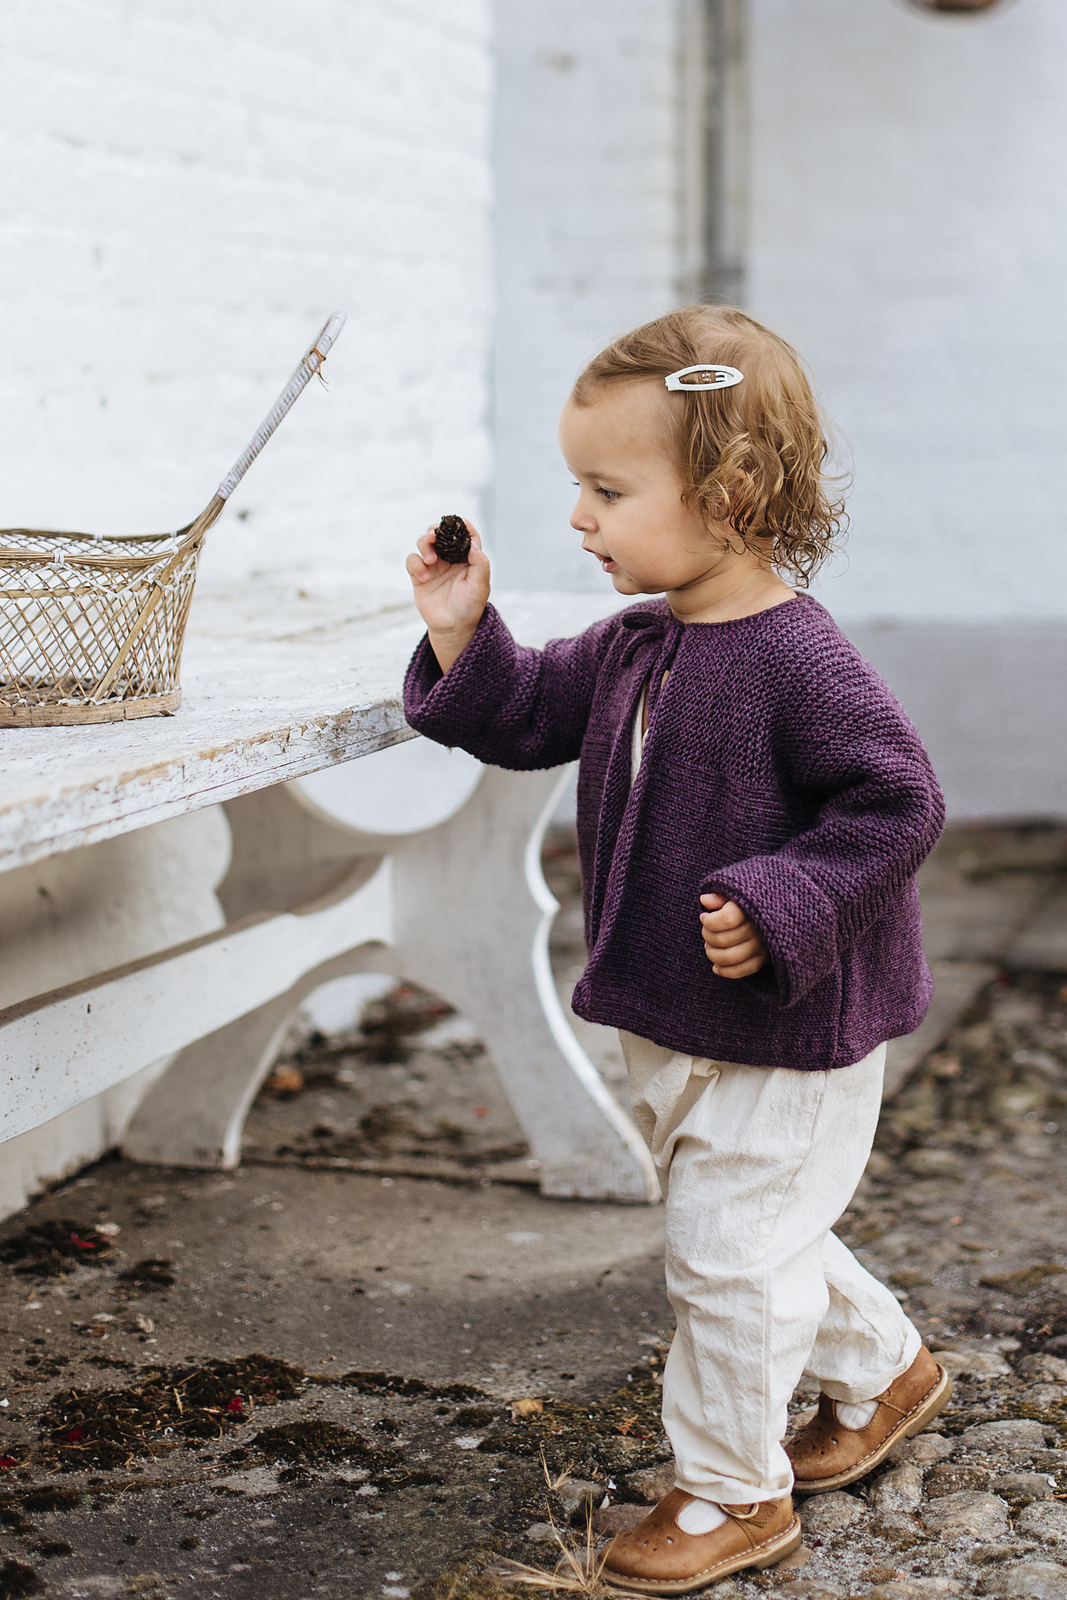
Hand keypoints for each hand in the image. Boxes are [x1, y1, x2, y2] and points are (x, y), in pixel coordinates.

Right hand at [405, 520, 490, 673]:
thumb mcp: (480, 586)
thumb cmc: (470, 606)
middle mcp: (449, 557)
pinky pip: (412, 561)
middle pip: (439, 533)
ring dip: (424, 546)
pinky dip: (416, 564)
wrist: (453, 628)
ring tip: (430, 561)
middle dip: (435, 531)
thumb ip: (480, 564)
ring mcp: (434, 565)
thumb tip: (473, 544)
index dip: (460, 525)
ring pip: (424, 543)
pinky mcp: (419, 575)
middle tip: (434, 536)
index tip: (455, 523)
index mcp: (467, 556)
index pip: (464, 533)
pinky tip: (424, 576)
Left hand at [699, 893, 768, 978]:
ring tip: (708, 945)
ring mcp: (763, 945)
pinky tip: (715, 967)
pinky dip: (726, 971)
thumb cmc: (750, 900)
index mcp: (752, 908)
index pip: (726, 919)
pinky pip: (743, 970)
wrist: (777, 910)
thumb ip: (721, 896)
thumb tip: (704, 900)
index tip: (704, 916)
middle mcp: (759, 928)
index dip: (709, 920)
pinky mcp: (765, 959)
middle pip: (723, 939)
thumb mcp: (737, 893)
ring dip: (712, 954)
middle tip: (705, 931)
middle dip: (707, 936)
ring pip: (730, 957)